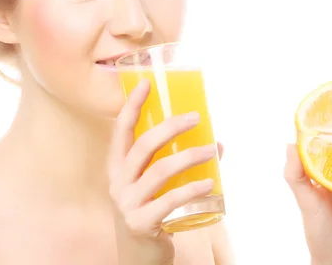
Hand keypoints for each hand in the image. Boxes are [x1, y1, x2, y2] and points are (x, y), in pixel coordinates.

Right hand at [108, 79, 222, 264]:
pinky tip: (210, 184)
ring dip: (189, 157)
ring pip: (159, 171)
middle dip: (170, 127)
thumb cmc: (149, 212)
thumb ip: (172, 163)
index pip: (121, 130)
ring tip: (212, 149)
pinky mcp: (141, 223)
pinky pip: (169, 200)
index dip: (132, 106)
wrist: (138, 256)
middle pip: (142, 146)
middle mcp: (118, 183)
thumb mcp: (152, 186)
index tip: (147, 83)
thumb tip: (215, 141)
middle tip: (196, 117)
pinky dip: (191, 190)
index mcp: (117, 168)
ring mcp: (127, 204)